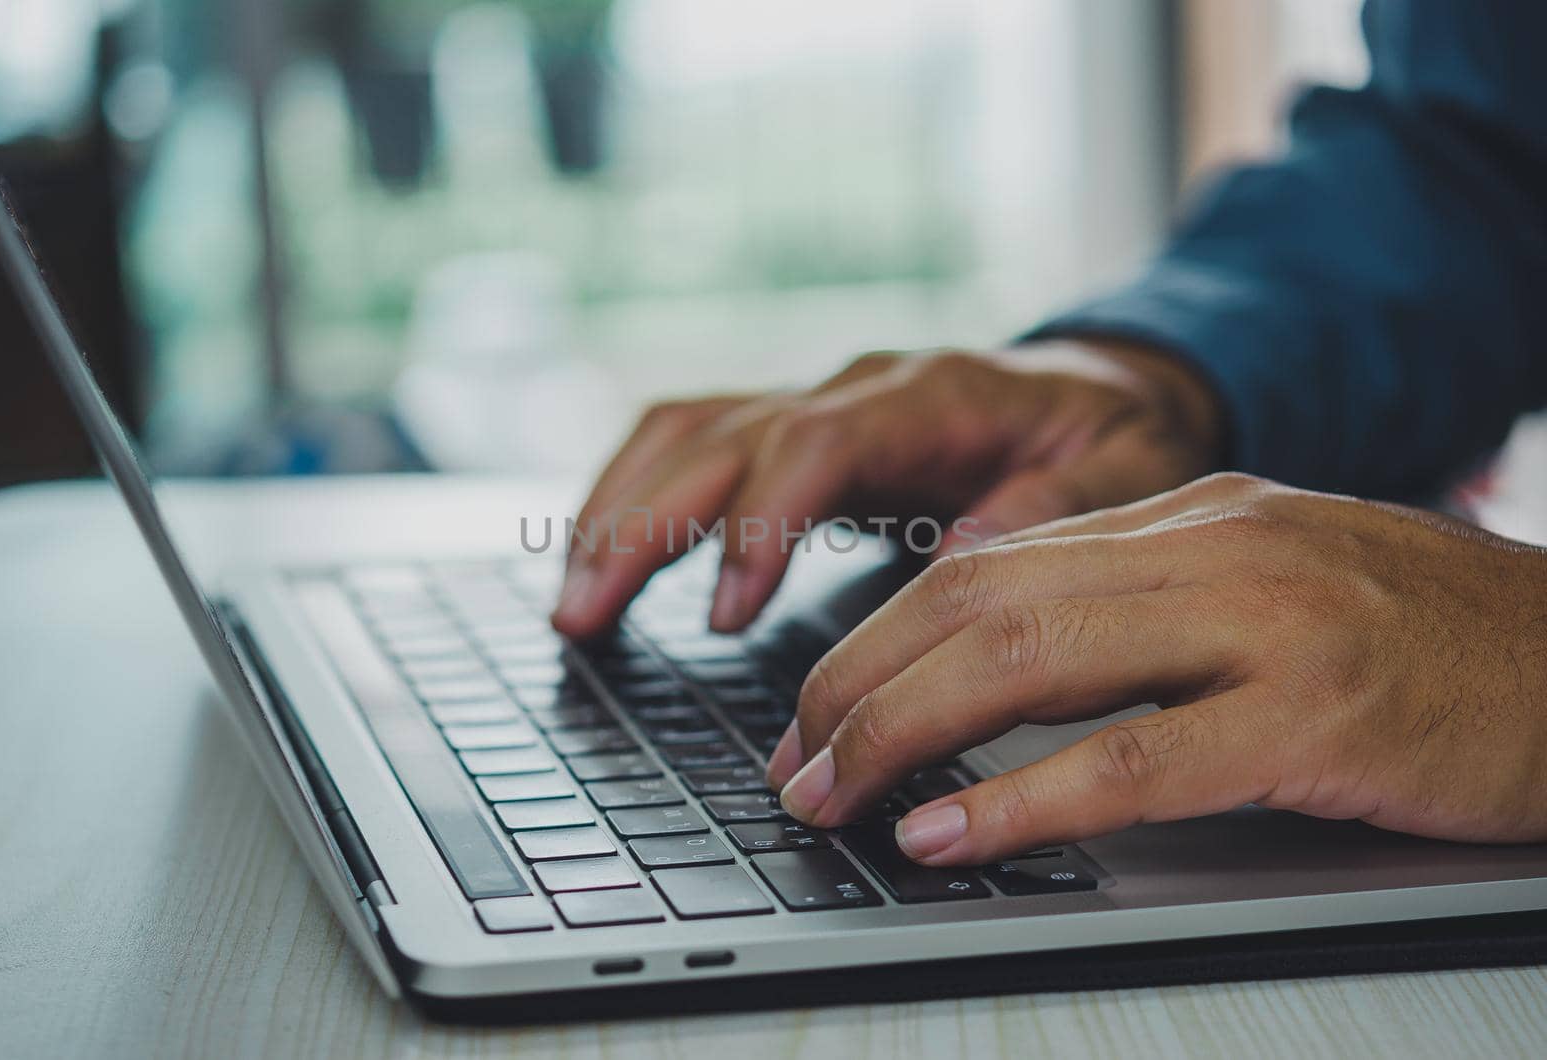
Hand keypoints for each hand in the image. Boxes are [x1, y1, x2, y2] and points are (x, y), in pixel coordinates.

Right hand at [551, 339, 1222, 637]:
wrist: (1095, 391)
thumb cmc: (1106, 439)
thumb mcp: (1116, 475)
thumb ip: (1048, 510)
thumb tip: (967, 552)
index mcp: (928, 396)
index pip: (813, 443)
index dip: (757, 522)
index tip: (722, 612)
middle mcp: (853, 389)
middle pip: (720, 438)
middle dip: (642, 525)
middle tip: (584, 618)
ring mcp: (813, 403)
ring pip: (683, 433)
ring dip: (615, 510)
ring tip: (569, 603)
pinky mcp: (789, 432)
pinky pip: (687, 443)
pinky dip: (630, 493)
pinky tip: (594, 554)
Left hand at [767, 473, 1546, 862]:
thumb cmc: (1425, 638)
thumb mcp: (1267, 585)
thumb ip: (1142, 604)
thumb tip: (999, 653)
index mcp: (1188, 516)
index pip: (983, 564)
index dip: (876, 639)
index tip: (818, 707)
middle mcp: (1210, 548)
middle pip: (977, 603)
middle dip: (857, 686)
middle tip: (793, 763)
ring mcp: (1265, 624)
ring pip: (1030, 661)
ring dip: (904, 734)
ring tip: (832, 795)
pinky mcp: (1317, 717)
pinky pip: (1135, 759)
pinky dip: (1023, 798)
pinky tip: (950, 831)